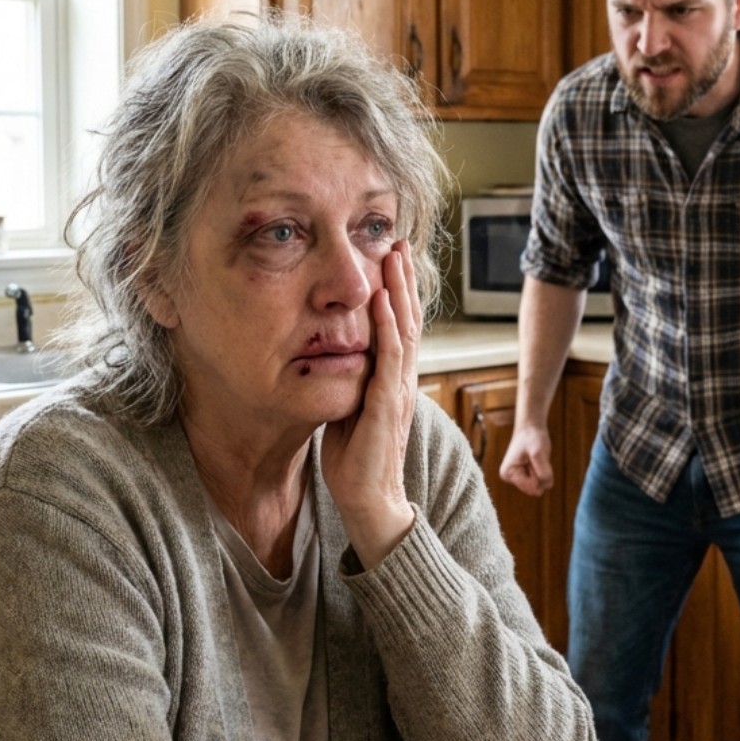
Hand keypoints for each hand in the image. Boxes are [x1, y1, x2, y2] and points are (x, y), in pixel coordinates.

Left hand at [321, 240, 419, 566]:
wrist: (369, 500)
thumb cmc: (356, 459)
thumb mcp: (349, 408)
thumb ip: (349, 381)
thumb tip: (333, 356)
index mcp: (392, 380)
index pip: (398, 326)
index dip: (397, 291)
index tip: (389, 257)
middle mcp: (401, 380)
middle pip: (406, 318)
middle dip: (403, 279)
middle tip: (398, 240)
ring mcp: (398, 391)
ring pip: (403, 330)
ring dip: (399, 290)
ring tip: (394, 255)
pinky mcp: (388, 406)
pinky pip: (390, 358)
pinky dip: (387, 327)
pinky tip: (383, 300)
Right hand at [499, 424, 553, 496]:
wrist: (530, 427)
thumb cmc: (532, 437)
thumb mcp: (539, 453)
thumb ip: (543, 472)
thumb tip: (548, 486)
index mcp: (508, 474)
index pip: (533, 488)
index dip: (539, 474)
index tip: (533, 459)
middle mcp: (509, 478)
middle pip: (535, 489)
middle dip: (540, 474)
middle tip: (535, 458)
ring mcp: (516, 477)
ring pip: (539, 485)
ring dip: (541, 471)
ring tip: (535, 458)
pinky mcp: (523, 475)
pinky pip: (540, 481)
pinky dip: (542, 470)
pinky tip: (534, 460)